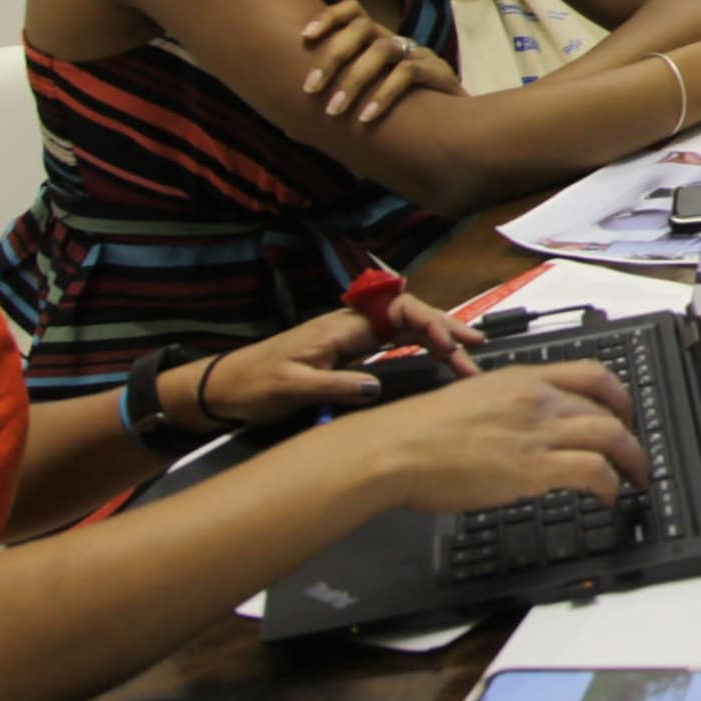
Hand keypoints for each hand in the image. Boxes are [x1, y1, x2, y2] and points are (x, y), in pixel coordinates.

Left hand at [177, 308, 470, 431]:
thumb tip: (378, 386)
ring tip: (467, 357)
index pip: (396, 311)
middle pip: (409, 317)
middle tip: (476, 348)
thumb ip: (335, 385)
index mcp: (341, 326)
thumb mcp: (291, 387)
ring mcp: (351, 339)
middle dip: (444, 328)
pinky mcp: (349, 353)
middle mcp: (351, 326)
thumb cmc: (254, 384)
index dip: (428, 323)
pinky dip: (420, 349)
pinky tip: (437, 361)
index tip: (449, 344)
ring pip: (405, 330)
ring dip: (437, 340)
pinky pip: (394, 344)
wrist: (224, 388)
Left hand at [295, 0, 461, 124]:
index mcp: (376, 41)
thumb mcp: (366, 102)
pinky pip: (408, 74)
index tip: (304, 36)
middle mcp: (396, 42)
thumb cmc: (402, 113)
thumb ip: (333, 107)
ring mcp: (418, 55)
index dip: (329, 16)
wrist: (456, 124)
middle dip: (332, 56)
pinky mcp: (437, 72)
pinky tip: (366, 118)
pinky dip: (383, 95)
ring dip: (354, 80)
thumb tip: (286, 129)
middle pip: (363, 28)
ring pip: (382, 50)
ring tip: (334, 110)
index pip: (353, 11)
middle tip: (311, 88)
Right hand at [378, 363, 650, 511]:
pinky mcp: (535, 467)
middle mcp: (538, 399)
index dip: (619, 395)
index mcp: (523, 379)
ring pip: (612, 436)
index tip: (624, 413)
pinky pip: (595, 471)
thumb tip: (524, 427)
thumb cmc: (419, 431)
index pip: (591, 373)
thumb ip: (507, 406)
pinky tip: (609, 498)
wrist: (396, 448)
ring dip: (633, 460)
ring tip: (634, 479)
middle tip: (635, 454)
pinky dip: (612, 485)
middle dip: (631, 433)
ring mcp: (539, 432)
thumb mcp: (473, 398)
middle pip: (608, 407)